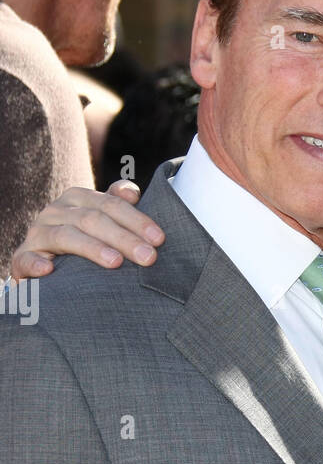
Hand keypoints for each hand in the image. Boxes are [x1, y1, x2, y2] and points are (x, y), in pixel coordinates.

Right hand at [11, 181, 163, 280]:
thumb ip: (117, 205)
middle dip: (124, 238)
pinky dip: (36, 264)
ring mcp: (38, 234)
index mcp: (78, 199)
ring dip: (92, 249)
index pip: (111, 204)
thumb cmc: (82, 244)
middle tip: (149, 257)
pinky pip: (26, 259)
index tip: (159, 239)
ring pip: (67, 236)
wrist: (42, 267)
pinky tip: (50, 270)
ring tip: (116, 263)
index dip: (136, 220)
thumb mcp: (101, 223)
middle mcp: (56, 211)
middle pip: (93, 219)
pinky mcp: (21, 259)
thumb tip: (131, 192)